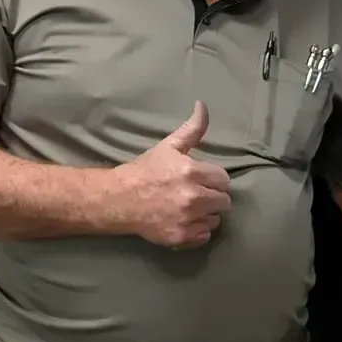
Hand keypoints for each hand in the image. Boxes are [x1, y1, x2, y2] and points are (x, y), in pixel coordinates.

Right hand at [110, 101, 231, 248]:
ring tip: (189, 208)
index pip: (224, 179)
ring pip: (215, 219)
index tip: (202, 180)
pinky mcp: (180, 237)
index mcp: (192, 171)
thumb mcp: (169, 146)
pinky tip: (184, 221)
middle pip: (224, 201)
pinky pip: (204, 236)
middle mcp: (192, 196)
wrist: (118, 199)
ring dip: (206, 214)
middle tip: (197, 194)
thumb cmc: (145, 171)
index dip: (213, 179)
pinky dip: (197, 231)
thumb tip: (203, 105)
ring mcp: (187, 219)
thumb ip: (192, 129)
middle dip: (213, 197)